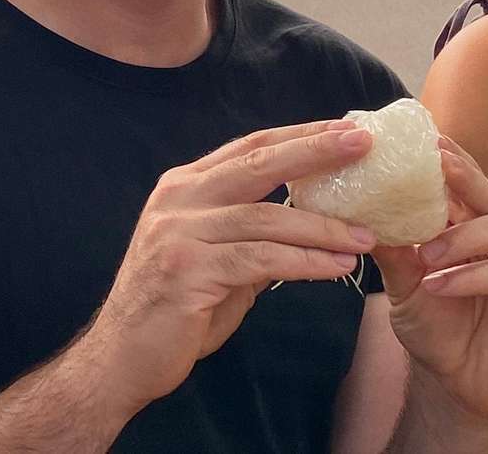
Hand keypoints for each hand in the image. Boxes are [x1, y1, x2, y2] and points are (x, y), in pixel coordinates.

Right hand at [74, 119, 380, 412]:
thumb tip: (308, 222)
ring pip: (267, 217)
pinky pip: (261, 260)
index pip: (250, 147)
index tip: (346, 129)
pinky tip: (336, 267)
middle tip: (363, 144)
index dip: (299, 135)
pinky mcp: (188, 271)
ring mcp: (180, 233)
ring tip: (366, 236)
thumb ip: (251, 234)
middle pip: (258, 163)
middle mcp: (179, 199)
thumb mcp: (214, 257)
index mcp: (184, 187)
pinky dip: (305, 261)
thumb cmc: (174, 308)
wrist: (121, 357)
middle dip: (315, 151)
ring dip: (323, 227)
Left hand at [373, 137, 487, 429]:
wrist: (458, 385)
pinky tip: (441, 285)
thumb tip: (361, 212)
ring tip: (428, 254)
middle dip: (468, 179)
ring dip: (467, 236)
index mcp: (479, 225)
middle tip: (439, 167)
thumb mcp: (404, 287)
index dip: (453, 160)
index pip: (469, 183)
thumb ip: (393, 251)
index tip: (428, 140)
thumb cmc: (437, 329)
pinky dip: (475, 275)